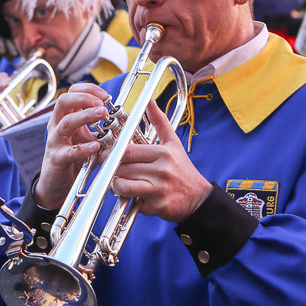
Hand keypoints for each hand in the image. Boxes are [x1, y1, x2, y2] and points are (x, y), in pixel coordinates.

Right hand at [34, 84, 110, 209]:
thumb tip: (120, 118)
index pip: (72, 93)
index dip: (89, 90)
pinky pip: (69, 152)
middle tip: (102, 104)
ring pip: (65, 123)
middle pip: (64, 101)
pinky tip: (95, 146)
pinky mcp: (57, 159)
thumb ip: (98, 127)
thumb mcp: (85, 138)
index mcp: (65, 117)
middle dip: (84, 98)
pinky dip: (83, 148)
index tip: (105, 95)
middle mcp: (57, 126)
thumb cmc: (72, 158)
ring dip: (85, 116)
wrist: (55, 184)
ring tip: (102, 114)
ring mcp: (55, 141)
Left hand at [110, 99, 212, 222]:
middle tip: (106, 168)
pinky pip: (132, 200)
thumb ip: (160, 122)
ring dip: (116, 183)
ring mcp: (159, 188)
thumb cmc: (183, 170)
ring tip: (117, 181)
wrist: (199, 198)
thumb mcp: (173, 143)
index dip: (111, 152)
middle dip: (110, 167)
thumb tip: (150, 101)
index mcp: (162, 153)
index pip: (128, 150)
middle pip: (123, 166)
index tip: (105, 154)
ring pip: (124, 184)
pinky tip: (128, 194)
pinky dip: (125, 197)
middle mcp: (161, 169)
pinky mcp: (158, 205)